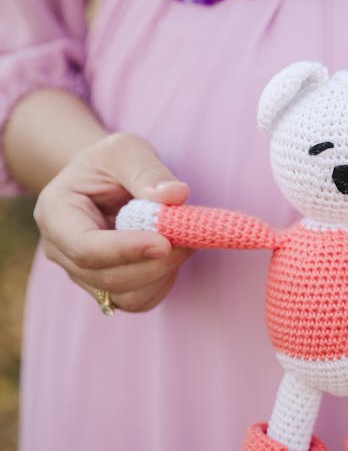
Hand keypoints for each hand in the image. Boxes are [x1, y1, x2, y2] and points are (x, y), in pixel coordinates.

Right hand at [34, 132, 189, 311]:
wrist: (102, 180)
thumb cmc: (110, 162)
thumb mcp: (126, 150)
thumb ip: (148, 171)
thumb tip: (175, 196)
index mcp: (56, 214)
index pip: (85, 247)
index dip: (126, 250)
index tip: (165, 243)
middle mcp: (61, 252)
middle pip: (106, 277)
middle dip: (154, 263)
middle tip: (189, 238)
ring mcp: (82, 274)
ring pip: (124, 296)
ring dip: (162, 274)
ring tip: (184, 241)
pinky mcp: (106, 288)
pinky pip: (137, 300)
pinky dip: (162, 283)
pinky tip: (173, 255)